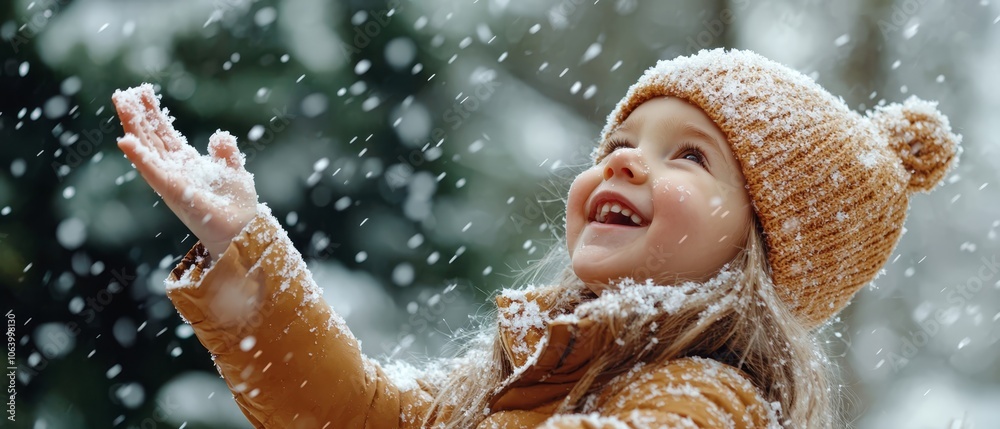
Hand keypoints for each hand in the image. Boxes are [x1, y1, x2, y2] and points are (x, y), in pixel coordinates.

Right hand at [113, 84, 258, 259]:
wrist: (244, 230)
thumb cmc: (237, 206)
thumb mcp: (234, 171)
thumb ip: (225, 153)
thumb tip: (219, 136)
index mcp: (186, 164)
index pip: (165, 135)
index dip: (154, 115)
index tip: (142, 93)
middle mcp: (174, 171)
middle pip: (151, 138)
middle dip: (138, 116)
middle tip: (123, 93)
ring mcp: (171, 181)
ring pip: (147, 149)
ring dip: (133, 127)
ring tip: (121, 104)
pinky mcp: (173, 192)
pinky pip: (152, 172)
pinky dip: (139, 156)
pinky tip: (125, 140)